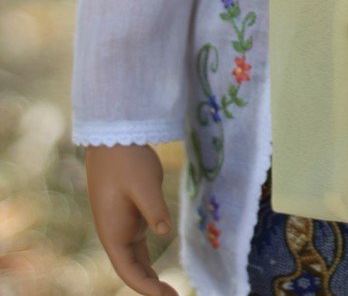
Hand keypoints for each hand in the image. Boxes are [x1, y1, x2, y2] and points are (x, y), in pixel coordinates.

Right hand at [84, 144, 178, 295]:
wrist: (113, 135)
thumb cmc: (127, 160)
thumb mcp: (145, 184)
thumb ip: (155, 209)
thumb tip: (163, 232)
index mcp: (113, 231)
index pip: (129, 271)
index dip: (146, 288)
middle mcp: (114, 232)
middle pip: (131, 269)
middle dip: (149, 286)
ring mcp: (120, 222)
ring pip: (133, 257)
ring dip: (148, 274)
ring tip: (167, 290)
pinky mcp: (128, 212)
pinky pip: (136, 243)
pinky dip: (146, 258)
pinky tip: (157, 267)